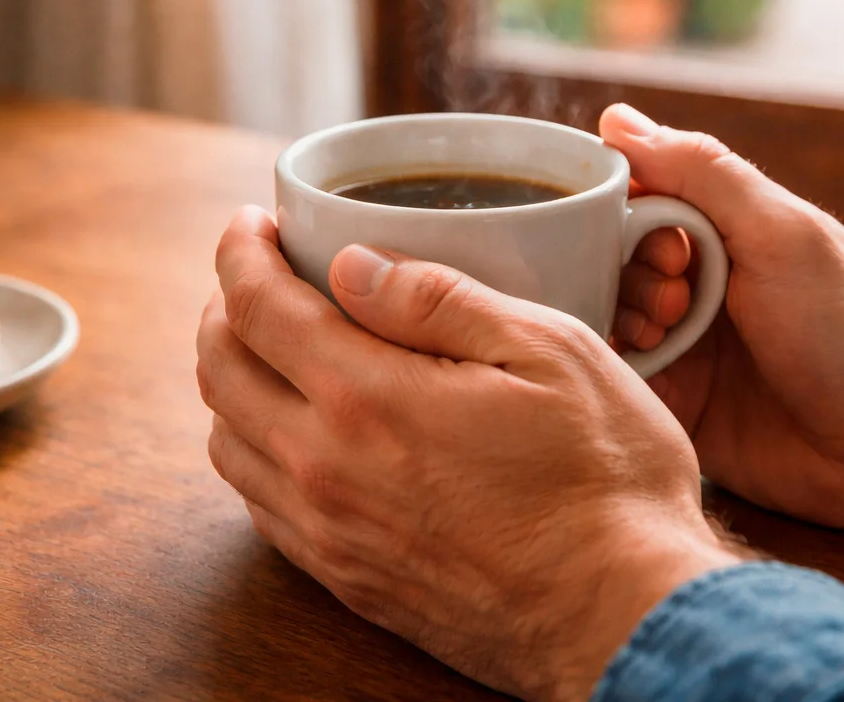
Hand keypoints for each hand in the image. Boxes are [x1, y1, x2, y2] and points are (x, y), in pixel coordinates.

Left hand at [198, 207, 741, 700]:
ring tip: (275, 349)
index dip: (239, 252)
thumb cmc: (605, 480)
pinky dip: (256, 450)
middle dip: (223, 308)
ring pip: (227, 440)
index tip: (251, 225)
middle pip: (218, 370)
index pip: (255, 307)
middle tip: (258, 278)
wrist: (625, 617)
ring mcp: (328, 533)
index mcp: (367, 398)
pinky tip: (300, 433)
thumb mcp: (549, 353)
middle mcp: (324, 468)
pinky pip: (259, 504)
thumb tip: (350, 263)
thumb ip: (439, 300)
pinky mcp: (345, 579)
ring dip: (233, 380)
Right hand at [600, 103, 843, 554]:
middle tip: (673, 307)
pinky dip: (613, 378)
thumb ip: (700, 172)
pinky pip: (616, 385)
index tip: (670, 253)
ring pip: (605, 322)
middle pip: (609, 264)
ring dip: (620, 327)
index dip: (626, 221)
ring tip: (666, 343)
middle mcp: (697, 287)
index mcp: (722, 235)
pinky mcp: (677, 410)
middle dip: (625, 279)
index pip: (632, 203)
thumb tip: (614, 119)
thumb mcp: (778, 234)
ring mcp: (685, 350)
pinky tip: (641, 383)